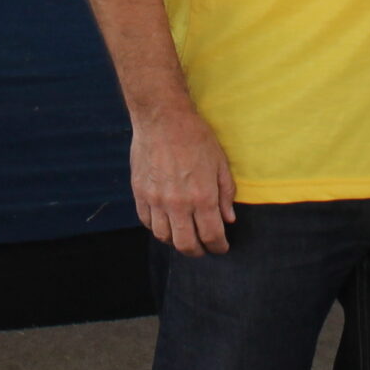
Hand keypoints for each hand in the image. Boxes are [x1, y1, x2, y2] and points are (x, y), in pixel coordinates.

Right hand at [130, 103, 236, 254]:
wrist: (163, 118)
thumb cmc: (195, 136)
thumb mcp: (220, 162)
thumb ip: (226, 193)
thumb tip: (228, 218)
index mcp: (202, 197)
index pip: (211, 236)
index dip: (218, 246)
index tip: (221, 247)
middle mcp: (178, 204)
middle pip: (186, 244)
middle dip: (198, 251)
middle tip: (203, 247)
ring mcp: (156, 200)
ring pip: (164, 237)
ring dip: (176, 241)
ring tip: (183, 235)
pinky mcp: (140, 192)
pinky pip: (147, 222)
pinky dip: (157, 227)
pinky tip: (166, 222)